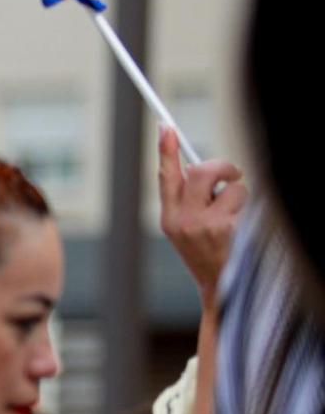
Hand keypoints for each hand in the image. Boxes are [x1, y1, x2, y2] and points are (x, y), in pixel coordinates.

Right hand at [157, 125, 247, 306]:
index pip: (166, 177)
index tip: (166, 126)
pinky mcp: (225, 228)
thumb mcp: (189, 227)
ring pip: (228, 185)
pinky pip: (242, 198)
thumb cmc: (209, 252)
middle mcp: (182, 221)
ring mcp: (203, 225)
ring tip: (236, 215)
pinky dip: (248, 208)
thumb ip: (190, 199)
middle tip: (232, 175)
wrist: (221, 287)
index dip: (166, 150)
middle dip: (222, 167)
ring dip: (239, 194)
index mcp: (169, 219)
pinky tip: (242, 227)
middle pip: (200, 171)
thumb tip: (202, 167)